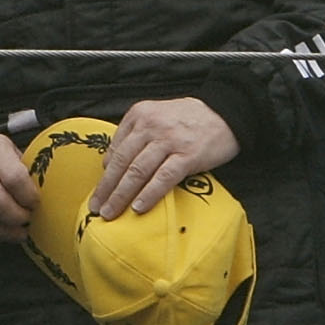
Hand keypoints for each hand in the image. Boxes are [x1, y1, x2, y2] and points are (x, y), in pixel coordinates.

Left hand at [93, 97, 237, 218]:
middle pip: (121, 162)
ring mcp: (169, 141)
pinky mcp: (189, 155)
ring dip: (121, 195)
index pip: (115, 148)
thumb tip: (110, 164)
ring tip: (110, 212)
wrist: (229, 112)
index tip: (98, 192)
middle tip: (95, 208)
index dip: (105, 174)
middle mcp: (150, 126)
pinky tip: (138, 208)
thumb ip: (134, 135)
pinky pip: (163, 178)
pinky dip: (149, 194)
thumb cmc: (189, 119)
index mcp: (139, 115)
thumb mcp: (156, 116)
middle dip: (105, 188)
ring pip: (137, 171)